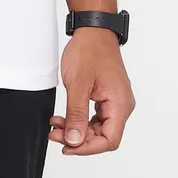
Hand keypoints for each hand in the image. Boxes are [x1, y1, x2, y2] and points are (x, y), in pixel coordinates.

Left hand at [49, 28, 134, 155]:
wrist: (93, 29)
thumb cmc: (89, 49)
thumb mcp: (78, 84)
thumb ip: (76, 115)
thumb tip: (74, 141)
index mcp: (120, 104)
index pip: (109, 140)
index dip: (87, 148)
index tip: (68, 146)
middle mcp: (122, 104)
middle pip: (102, 135)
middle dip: (78, 138)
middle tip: (55, 134)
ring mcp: (115, 100)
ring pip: (97, 127)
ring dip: (76, 129)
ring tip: (56, 126)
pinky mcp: (107, 95)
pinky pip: (95, 116)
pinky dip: (79, 118)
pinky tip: (64, 117)